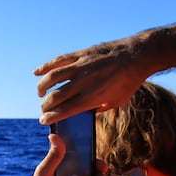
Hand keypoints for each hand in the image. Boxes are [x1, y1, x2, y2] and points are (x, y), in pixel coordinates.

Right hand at [34, 37, 148, 124]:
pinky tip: (37, 73)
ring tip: (40, 93)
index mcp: (93, 97)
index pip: (64, 110)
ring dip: (42, 87)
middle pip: (55, 97)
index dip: (50, 118)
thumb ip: (98, 108)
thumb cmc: (129, 82)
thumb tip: (83, 112)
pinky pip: (59, 60)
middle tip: (43, 110)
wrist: (138, 56)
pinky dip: (45, 67)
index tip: (43, 121)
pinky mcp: (81, 54)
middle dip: (45, 106)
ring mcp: (81, 66)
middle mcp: (84, 82)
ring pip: (52, 78)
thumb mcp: (116, 102)